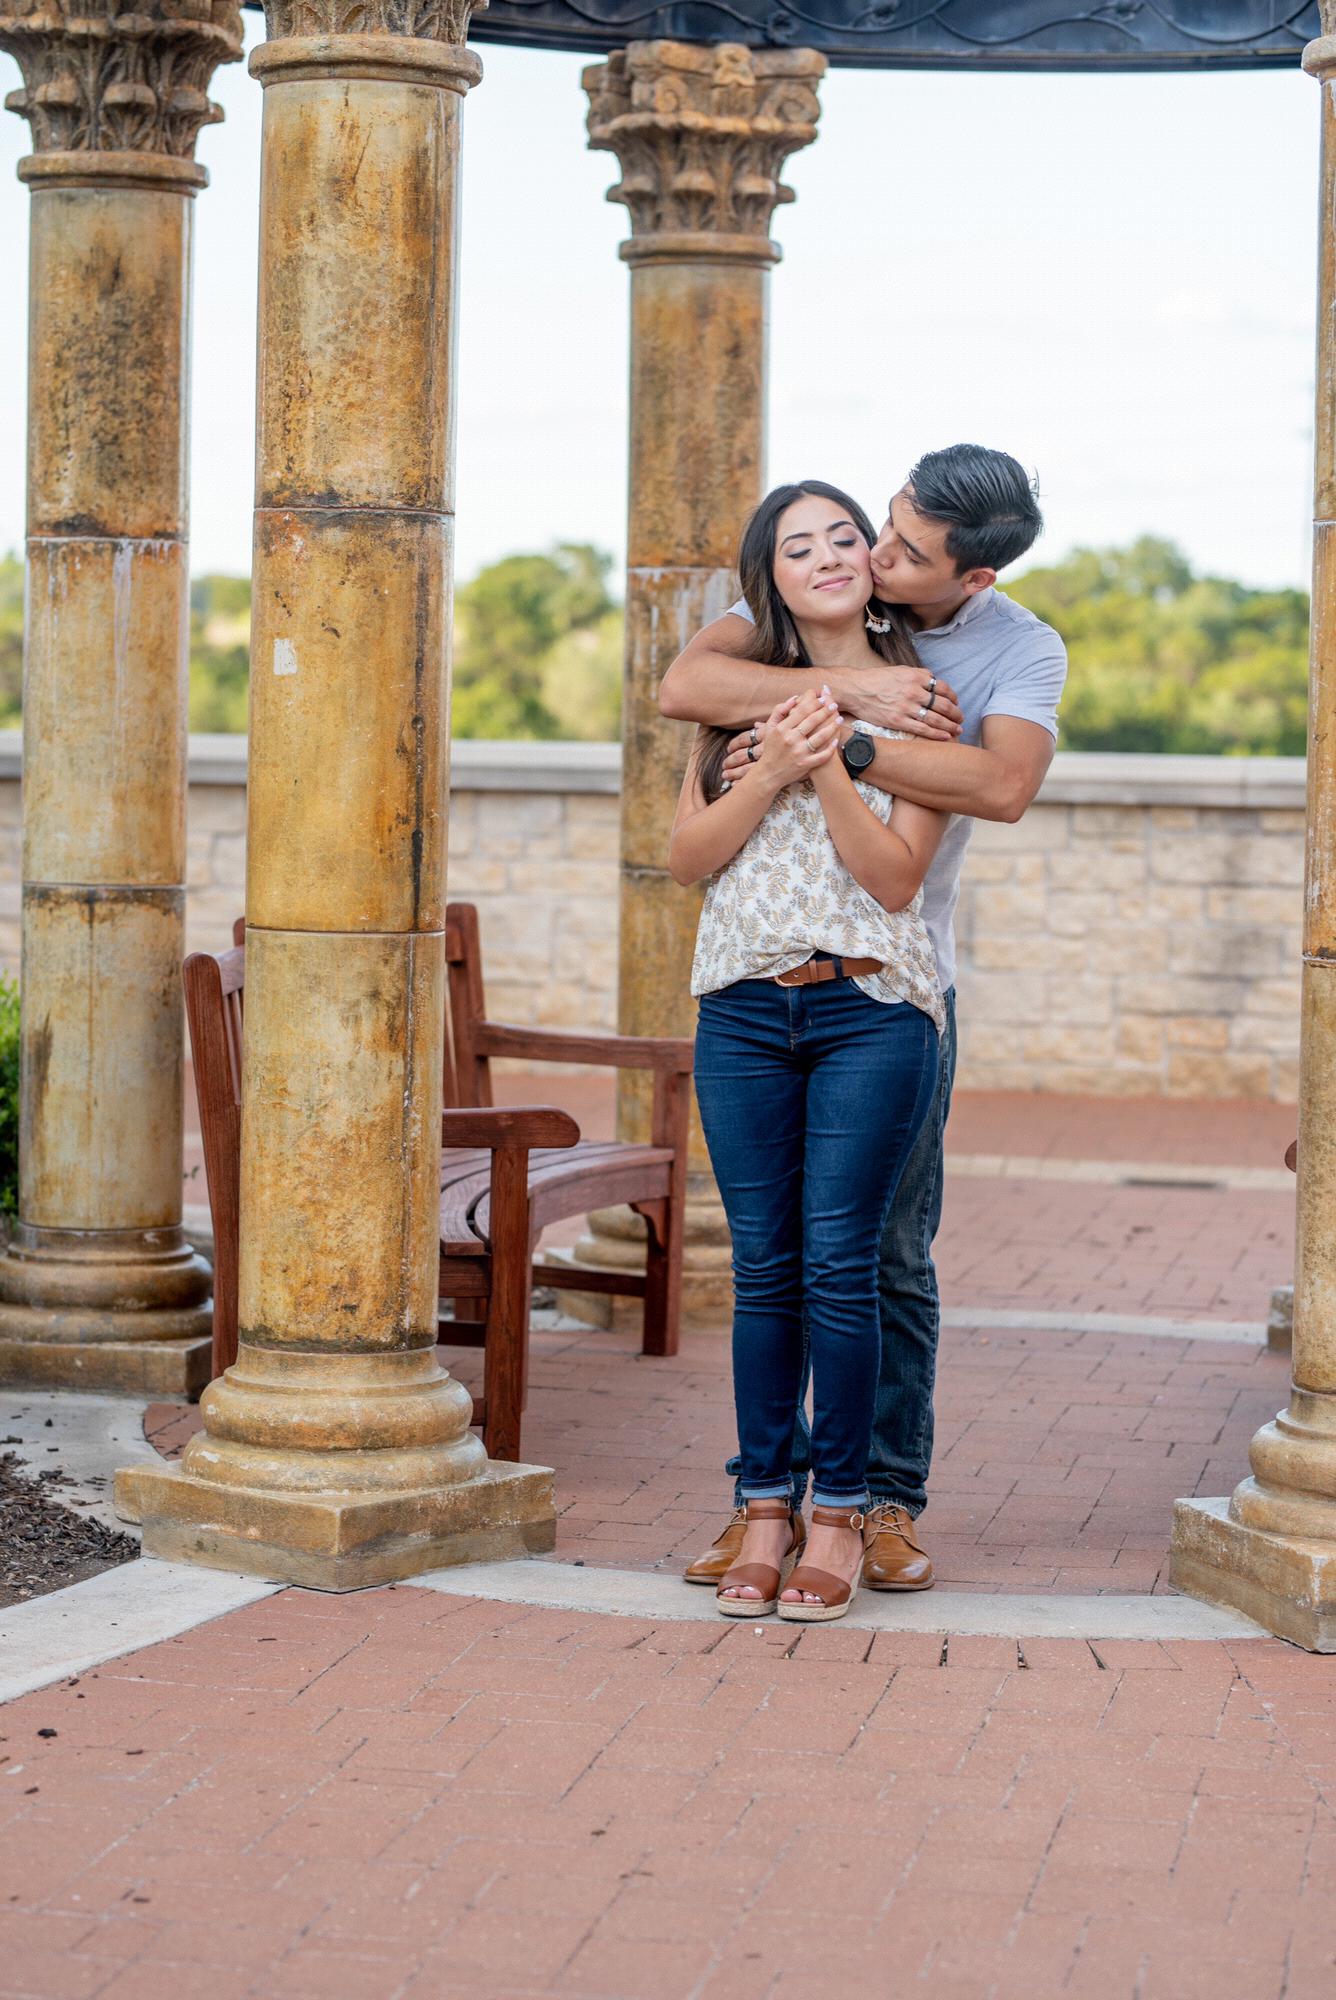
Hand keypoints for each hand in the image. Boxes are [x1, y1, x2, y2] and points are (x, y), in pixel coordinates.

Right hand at [731, 689, 840, 790]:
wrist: (769, 773)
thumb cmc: (771, 748)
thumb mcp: (769, 728)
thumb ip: (779, 711)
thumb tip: (795, 698)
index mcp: (782, 728)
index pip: (801, 711)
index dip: (814, 703)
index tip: (823, 698)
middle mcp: (790, 739)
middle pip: (813, 721)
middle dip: (826, 711)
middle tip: (834, 705)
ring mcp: (799, 752)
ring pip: (820, 736)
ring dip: (833, 726)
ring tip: (840, 719)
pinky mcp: (805, 764)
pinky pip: (822, 755)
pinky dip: (831, 748)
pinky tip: (836, 740)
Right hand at [845, 665, 962, 739]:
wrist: (855, 689)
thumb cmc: (875, 680)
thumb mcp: (899, 671)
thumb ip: (917, 676)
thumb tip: (932, 681)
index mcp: (915, 676)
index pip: (943, 687)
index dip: (953, 697)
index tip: (956, 703)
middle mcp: (914, 691)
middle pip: (943, 704)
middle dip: (955, 713)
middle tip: (961, 719)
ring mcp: (906, 707)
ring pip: (936, 718)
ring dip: (950, 726)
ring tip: (957, 730)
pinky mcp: (898, 721)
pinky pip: (923, 729)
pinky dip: (937, 734)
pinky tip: (946, 737)